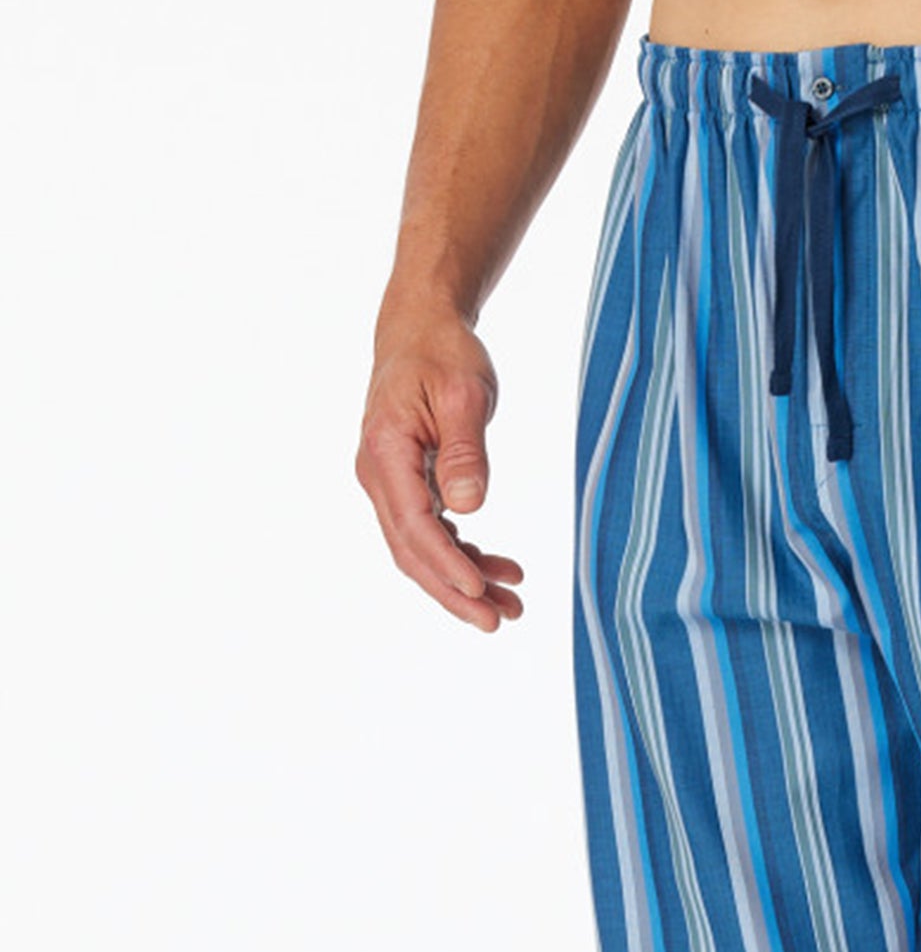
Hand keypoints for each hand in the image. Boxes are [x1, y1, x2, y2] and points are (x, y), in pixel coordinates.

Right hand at [355, 307, 523, 630]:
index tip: (478, 589)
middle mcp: (378, 474)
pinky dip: (464, 554)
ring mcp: (390, 483)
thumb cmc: (443, 353)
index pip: (413, 524)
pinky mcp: (408, 486)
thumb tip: (470, 507)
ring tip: (512, 603)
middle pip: (412, 551)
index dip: (445, 562)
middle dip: (455, 591)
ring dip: (465, 579)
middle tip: (499, 620)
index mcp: (385, 451)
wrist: (421, 330)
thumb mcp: (464, 394)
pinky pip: (432, 533)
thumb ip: (465, 452)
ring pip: (423, 548)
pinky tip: (499, 569)